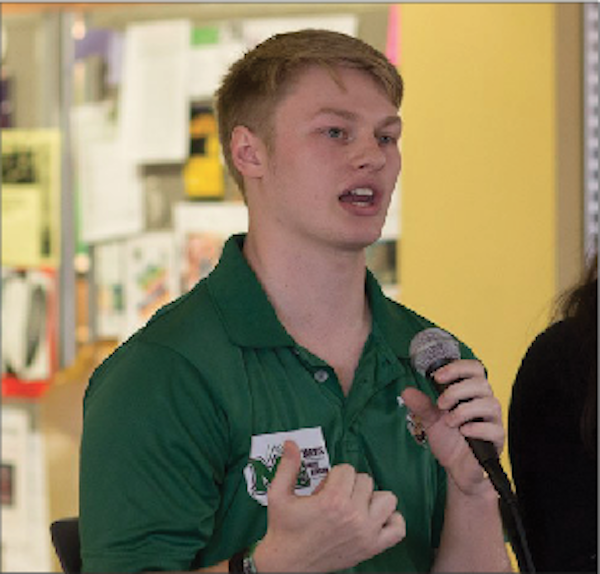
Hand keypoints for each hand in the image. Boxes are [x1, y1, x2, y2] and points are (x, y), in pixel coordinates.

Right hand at [253, 441, 405, 572]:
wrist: (287, 563)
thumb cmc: (284, 529)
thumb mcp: (278, 494)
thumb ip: (287, 466)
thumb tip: (291, 443)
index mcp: (333, 501)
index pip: (347, 470)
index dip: (334, 475)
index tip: (324, 488)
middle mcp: (353, 516)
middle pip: (366, 481)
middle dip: (350, 485)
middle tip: (335, 497)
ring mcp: (366, 533)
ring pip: (386, 499)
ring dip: (371, 499)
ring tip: (355, 505)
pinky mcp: (372, 547)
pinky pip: (398, 529)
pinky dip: (391, 520)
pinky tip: (374, 518)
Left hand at [401, 360, 503, 495]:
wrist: (456, 469)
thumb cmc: (449, 440)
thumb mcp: (431, 420)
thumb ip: (422, 405)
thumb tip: (407, 391)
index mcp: (471, 394)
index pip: (474, 369)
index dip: (458, 367)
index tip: (437, 376)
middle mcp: (484, 403)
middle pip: (482, 384)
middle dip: (457, 391)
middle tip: (441, 404)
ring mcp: (493, 421)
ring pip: (490, 403)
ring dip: (465, 410)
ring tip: (450, 422)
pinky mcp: (497, 439)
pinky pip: (494, 428)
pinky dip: (476, 428)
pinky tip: (463, 432)